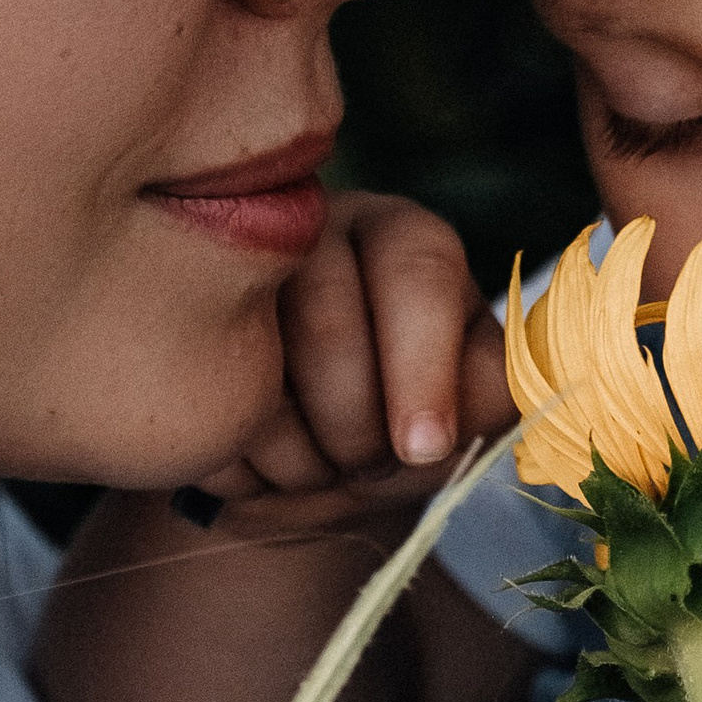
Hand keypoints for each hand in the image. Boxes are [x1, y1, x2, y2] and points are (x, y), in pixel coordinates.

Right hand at [196, 192, 512, 542]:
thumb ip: (500, 389)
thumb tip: (535, 384)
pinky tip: (258, 466)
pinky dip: (233, 463)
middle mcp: (315, 229)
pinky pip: (191, 404)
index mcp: (407, 240)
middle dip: (352, 428)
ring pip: (251, 364)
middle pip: (327, 319)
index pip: (417, 270)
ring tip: (316, 472)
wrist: (316, 469)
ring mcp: (227, 275)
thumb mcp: (472, 414)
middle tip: (367, 470)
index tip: (423, 448)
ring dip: (294, 454)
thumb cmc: (411, 431)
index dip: (420, 366)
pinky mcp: (166, 329)